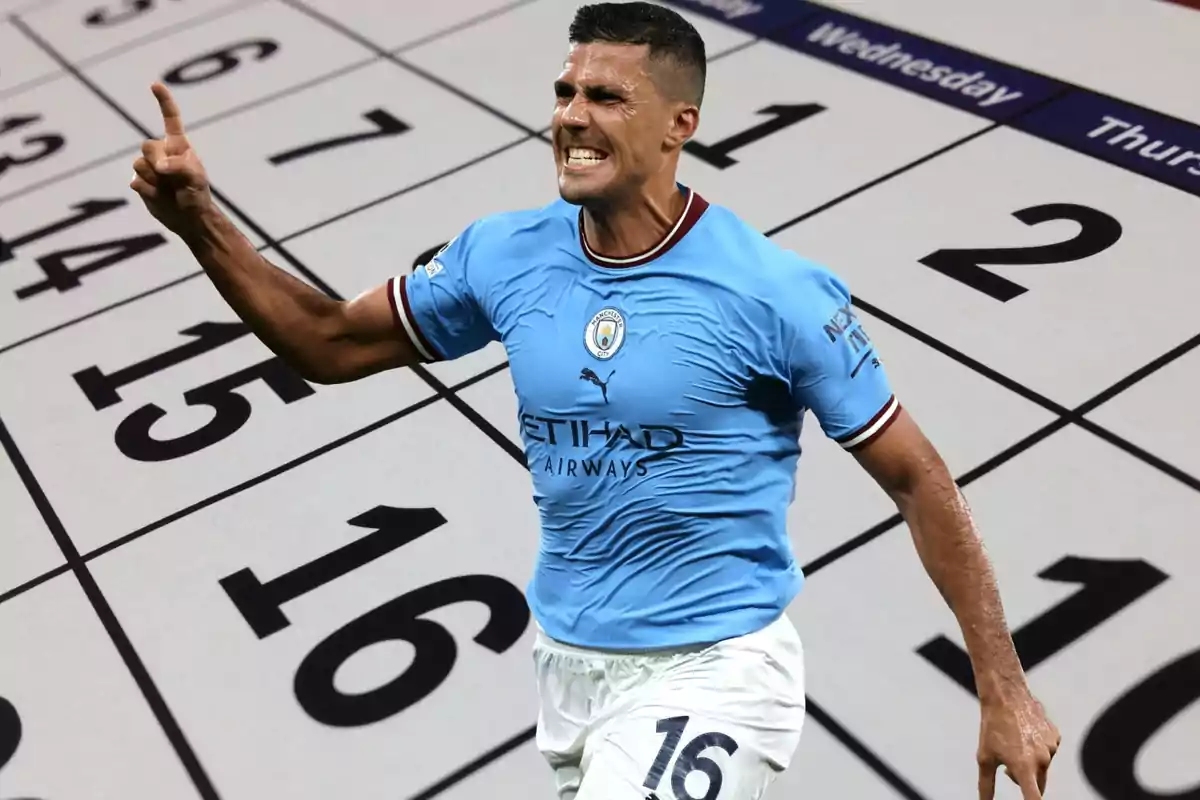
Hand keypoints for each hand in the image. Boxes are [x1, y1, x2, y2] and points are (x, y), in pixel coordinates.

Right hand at [130, 82, 213, 233]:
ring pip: (138, 165)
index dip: (163, 102)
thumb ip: (178, 166)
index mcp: (178, 146)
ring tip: (168, 189)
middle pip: (147, 146)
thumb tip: (159, 166)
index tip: (155, 85)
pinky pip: (136, 182)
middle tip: (169, 175)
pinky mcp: (141, 183)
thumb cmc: (197, 194)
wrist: (189, 218)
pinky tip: (159, 197)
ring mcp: (150, 168)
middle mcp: (162, 153)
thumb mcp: (195, 178)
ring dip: (154, 179)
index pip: (170, 119)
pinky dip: (148, 191)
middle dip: (156, 160)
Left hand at [978, 689, 1060, 798]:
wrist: (1006, 695)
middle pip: (1038, 786)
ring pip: (1043, 768)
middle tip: (1007, 768)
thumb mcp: (984, 758)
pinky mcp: (1056, 737)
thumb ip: (986, 786)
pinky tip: (1025, 736)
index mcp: (1024, 767)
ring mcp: (1052, 748)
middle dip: (1024, 782)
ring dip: (1031, 765)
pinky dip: (1038, 749)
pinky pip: (1049, 751)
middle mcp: (1042, 760)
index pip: (1035, 799)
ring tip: (1013, 745)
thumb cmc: (992, 727)